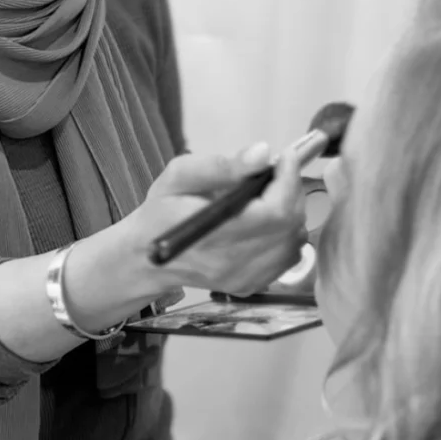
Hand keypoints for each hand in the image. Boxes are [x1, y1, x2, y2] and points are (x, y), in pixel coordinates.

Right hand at [126, 142, 307, 296]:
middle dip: (291, 192)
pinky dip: (286, 234)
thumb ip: (220, 166)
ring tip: (270, 194)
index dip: (288, 181)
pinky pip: (287, 258)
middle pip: (289, 227)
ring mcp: (244, 278)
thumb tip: (262, 153)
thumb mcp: (179, 176)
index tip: (284, 157)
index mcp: (214, 234)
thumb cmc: (161, 212)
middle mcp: (233, 262)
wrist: (146, 258)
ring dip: (290, 212)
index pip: (275, 212)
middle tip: (276, 172)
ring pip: (293, 242)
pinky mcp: (250, 286)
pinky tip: (267, 221)